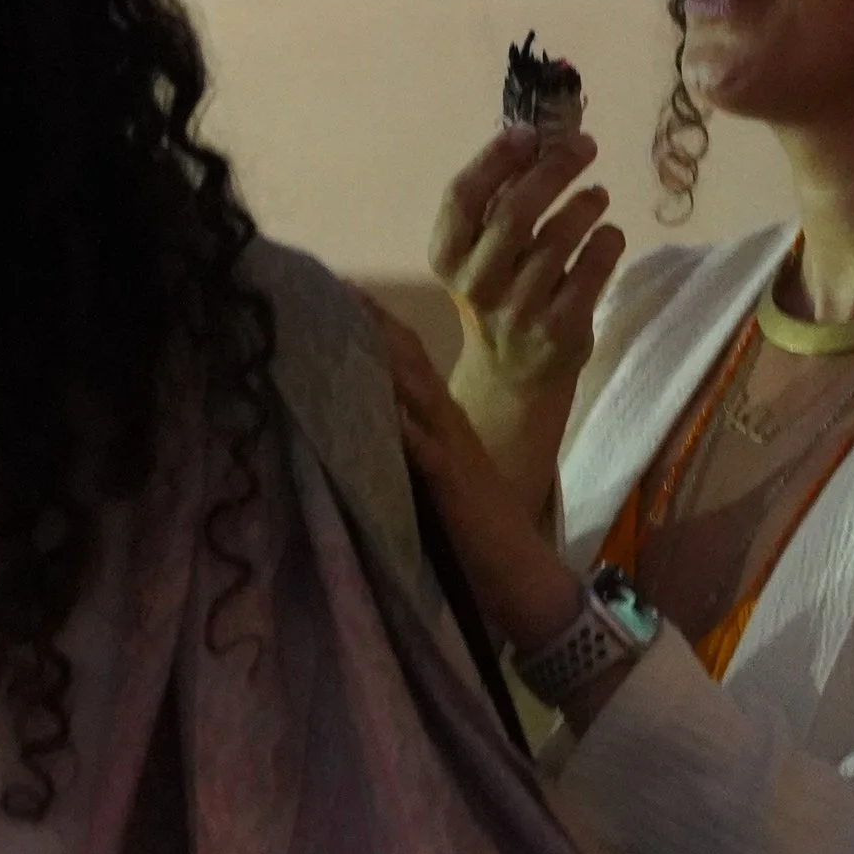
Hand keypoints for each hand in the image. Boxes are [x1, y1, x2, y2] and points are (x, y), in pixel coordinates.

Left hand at [366, 303, 583, 655]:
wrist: (516, 568)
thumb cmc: (473, 525)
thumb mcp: (436, 471)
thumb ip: (411, 442)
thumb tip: (373, 417)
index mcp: (443, 418)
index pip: (410, 357)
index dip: (379, 323)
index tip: (343, 289)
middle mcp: (447, 421)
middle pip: (410, 359)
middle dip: (375, 322)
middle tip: (337, 285)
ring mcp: (451, 447)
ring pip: (416, 389)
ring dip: (384, 356)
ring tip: (350, 321)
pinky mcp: (451, 480)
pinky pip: (424, 446)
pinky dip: (402, 424)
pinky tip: (379, 403)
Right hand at [429, 127, 626, 508]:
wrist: (512, 375)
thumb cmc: (500, 293)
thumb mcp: (483, 251)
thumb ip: (500, 199)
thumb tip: (542, 133)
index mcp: (448, 256)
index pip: (463, 197)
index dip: (496, 158)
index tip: (529, 132)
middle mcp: (476, 284)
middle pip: (515, 213)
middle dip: (555, 170)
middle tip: (585, 146)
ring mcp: (518, 311)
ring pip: (558, 241)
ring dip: (585, 205)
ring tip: (598, 195)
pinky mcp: (559, 331)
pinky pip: (591, 272)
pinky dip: (606, 243)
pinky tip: (609, 235)